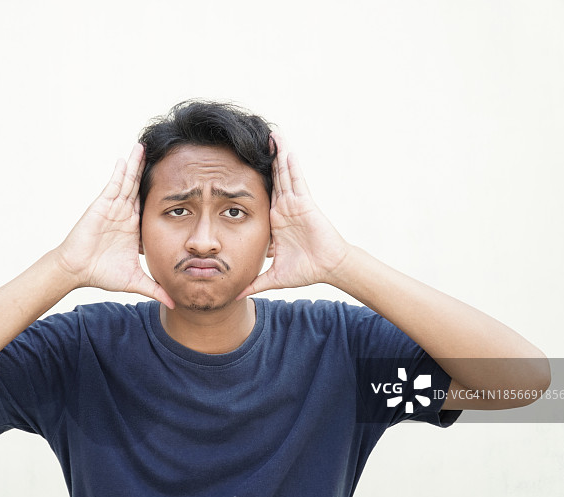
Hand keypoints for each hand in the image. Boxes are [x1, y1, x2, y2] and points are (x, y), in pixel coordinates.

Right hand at [54, 144, 174, 307]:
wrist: (78, 271)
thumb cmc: (101, 273)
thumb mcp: (135, 281)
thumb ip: (155, 289)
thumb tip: (174, 303)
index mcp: (134, 227)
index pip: (151, 206)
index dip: (163, 193)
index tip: (180, 181)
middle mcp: (125, 214)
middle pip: (140, 187)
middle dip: (149, 171)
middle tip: (165, 153)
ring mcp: (113, 207)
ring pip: (128, 182)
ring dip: (136, 164)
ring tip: (144, 146)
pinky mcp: (102, 205)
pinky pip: (113, 184)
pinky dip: (120, 171)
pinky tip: (126, 157)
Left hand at [237, 132, 351, 299]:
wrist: (328, 268)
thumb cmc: (305, 270)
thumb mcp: (274, 276)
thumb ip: (254, 284)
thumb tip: (235, 296)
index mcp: (274, 220)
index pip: (260, 195)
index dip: (251, 179)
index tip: (237, 165)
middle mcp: (283, 208)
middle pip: (272, 177)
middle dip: (266, 159)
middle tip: (254, 138)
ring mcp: (294, 203)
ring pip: (284, 174)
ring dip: (279, 154)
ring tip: (271, 133)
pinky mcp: (305, 202)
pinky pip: (296, 180)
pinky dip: (291, 164)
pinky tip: (286, 148)